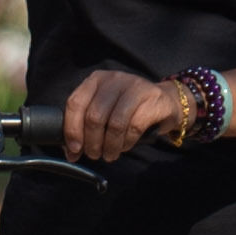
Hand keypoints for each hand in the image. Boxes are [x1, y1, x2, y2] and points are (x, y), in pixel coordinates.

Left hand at [63, 66, 194, 162]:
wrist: (165, 101)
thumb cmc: (129, 109)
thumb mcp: (104, 110)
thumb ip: (86, 125)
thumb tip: (70, 151)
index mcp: (96, 80)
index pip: (75, 103)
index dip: (72, 130)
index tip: (74, 150)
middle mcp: (113, 79)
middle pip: (94, 116)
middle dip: (92, 142)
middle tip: (94, 155)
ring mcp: (134, 87)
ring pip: (114, 123)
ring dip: (109, 146)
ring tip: (109, 155)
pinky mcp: (152, 99)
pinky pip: (134, 127)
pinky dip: (126, 143)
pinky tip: (124, 147)